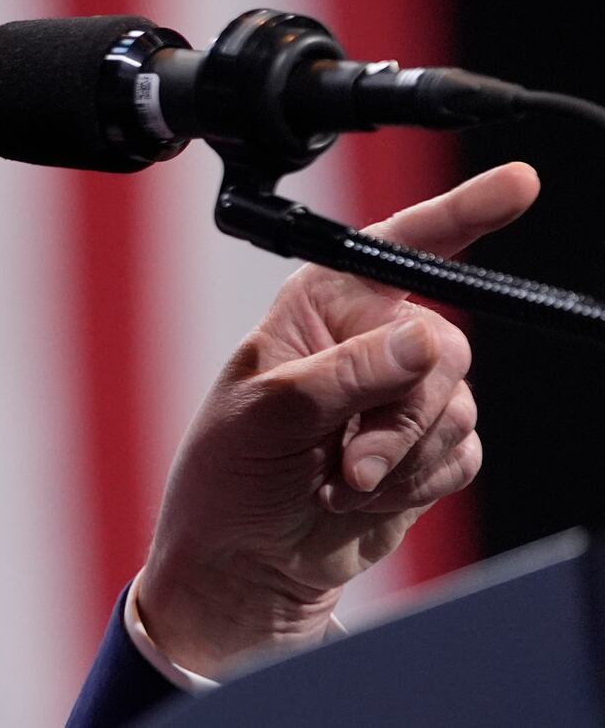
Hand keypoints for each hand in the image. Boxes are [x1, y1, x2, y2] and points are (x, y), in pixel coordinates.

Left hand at [136, 162, 539, 676]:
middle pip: (444, 346)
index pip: (396, 247)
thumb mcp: (266, 413)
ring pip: (457, 407)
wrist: (244, 562)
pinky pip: (462, 455)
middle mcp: (368, 342)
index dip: (459, 213)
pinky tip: (362, 497)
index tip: (518, 183)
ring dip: (401, 457)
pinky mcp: (424, 452)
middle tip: (349, 460)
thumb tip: (422, 339)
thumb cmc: (229, 478)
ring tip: (340, 480)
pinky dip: (414, 484)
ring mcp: (400, 399)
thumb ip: (345, 372)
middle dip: (404, 414)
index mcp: (319, 308)